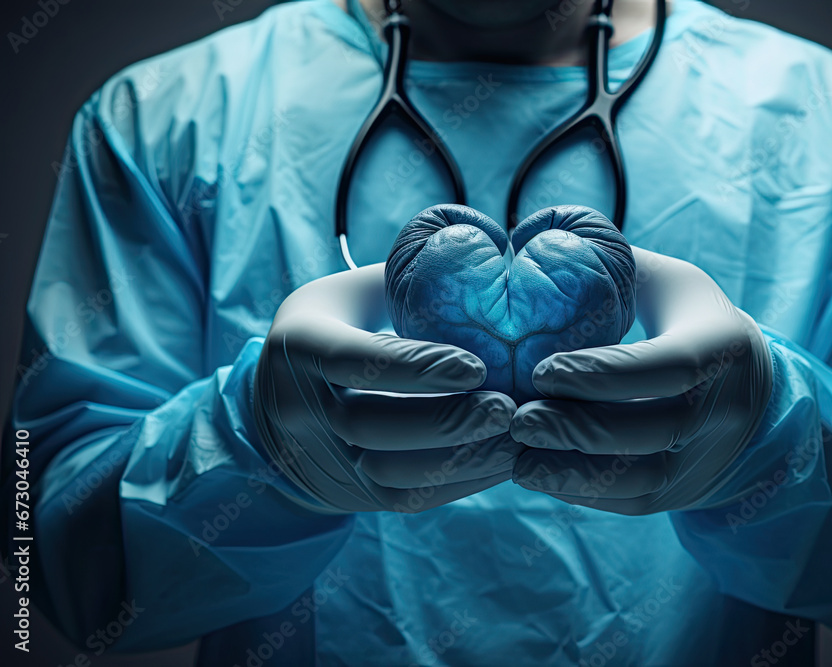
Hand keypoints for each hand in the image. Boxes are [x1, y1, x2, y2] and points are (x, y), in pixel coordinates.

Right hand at [252, 264, 518, 513]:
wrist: (281, 402)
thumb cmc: (339, 326)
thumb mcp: (355, 293)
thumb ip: (407, 280)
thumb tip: (488, 253)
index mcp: (299, 345)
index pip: (352, 360)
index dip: (415, 367)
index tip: (477, 367)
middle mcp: (298, 409)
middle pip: (371, 426)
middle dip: (447, 421)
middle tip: (509, 407)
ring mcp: (321, 460)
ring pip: (390, 474)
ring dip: (461, 459)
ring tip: (514, 435)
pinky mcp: (349, 495)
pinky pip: (406, 499)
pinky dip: (459, 484)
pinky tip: (501, 460)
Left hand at [509, 247, 772, 513]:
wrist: (753, 395)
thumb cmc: (691, 323)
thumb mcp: (669, 284)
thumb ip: (613, 266)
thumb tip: (530, 236)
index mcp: (724, 346)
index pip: (669, 367)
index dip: (604, 374)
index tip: (540, 370)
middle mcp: (725, 410)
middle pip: (653, 430)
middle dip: (577, 428)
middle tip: (516, 418)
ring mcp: (709, 459)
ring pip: (641, 480)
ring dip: (571, 471)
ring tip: (516, 454)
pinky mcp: (685, 493)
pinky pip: (632, 504)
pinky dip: (581, 493)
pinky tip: (538, 473)